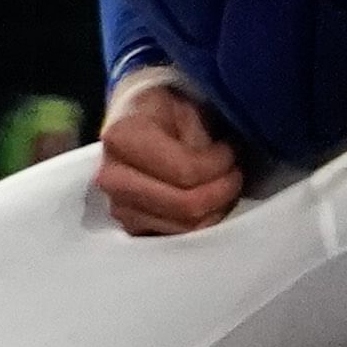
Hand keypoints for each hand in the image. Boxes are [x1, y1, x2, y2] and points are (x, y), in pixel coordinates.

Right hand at [92, 75, 242, 237]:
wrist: (136, 119)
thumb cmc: (164, 110)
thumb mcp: (185, 105)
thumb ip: (202, 134)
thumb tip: (221, 163)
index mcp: (122, 139)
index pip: (185, 171)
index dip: (219, 164)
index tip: (230, 150)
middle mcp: (112, 178)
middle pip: (184, 207)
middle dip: (221, 192)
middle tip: (234, 173)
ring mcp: (118, 207)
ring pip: (185, 228)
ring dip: (214, 209)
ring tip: (220, 184)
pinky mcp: (130, 227)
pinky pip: (177, 240)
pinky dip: (200, 223)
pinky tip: (206, 201)